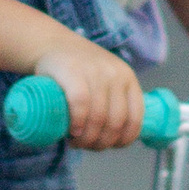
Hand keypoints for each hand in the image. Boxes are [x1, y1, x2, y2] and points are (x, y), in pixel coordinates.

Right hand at [40, 36, 145, 150]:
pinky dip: (78, 122)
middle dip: (101, 142)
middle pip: (115, 122)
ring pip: (98, 117)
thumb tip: (117, 137)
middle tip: (85, 145)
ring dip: (87, 138)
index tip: (110, 146)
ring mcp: (95, 72)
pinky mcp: (73, 72)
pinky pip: (81, 104)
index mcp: (128, 79)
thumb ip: (114, 101)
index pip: (135, 118)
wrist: (52, 43)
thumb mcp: (105, 79)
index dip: (124, 139)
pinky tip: (72, 131)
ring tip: (75, 141)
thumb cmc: (80, 69)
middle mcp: (116, 75)